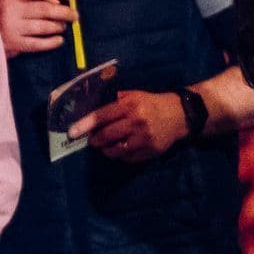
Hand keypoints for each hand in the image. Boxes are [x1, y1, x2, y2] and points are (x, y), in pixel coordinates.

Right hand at [0, 0, 74, 55]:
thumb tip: (58, 2)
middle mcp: (10, 10)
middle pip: (44, 9)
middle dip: (64, 12)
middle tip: (75, 15)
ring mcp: (12, 28)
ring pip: (43, 27)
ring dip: (58, 26)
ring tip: (63, 26)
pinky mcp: (14, 44)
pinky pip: (38, 44)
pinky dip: (52, 42)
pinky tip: (59, 40)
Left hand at [71, 89, 190, 162]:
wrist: (181, 115)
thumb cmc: (153, 103)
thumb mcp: (136, 95)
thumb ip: (117, 101)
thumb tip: (96, 110)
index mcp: (130, 106)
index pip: (102, 116)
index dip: (84, 125)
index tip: (72, 132)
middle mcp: (136, 122)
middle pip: (106, 136)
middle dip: (95, 140)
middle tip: (92, 140)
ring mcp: (144, 139)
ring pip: (115, 150)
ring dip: (106, 149)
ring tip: (105, 146)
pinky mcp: (150, 151)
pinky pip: (128, 158)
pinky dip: (120, 155)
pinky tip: (121, 149)